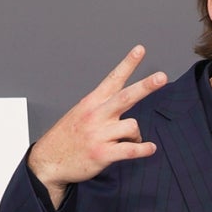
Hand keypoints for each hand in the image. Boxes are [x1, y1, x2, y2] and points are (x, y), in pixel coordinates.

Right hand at [28, 46, 167, 208]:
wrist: (49, 161)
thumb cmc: (68, 138)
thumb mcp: (81, 114)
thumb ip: (102, 107)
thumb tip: (124, 103)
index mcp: (92, 102)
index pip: (113, 79)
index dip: (128, 64)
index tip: (140, 50)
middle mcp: (97, 115)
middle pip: (126, 96)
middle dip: (146, 86)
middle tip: (162, 77)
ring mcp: (99, 134)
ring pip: (132, 126)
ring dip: (137, 136)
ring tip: (132, 142)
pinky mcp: (102, 154)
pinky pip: (130, 150)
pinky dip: (144, 149)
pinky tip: (150, 148)